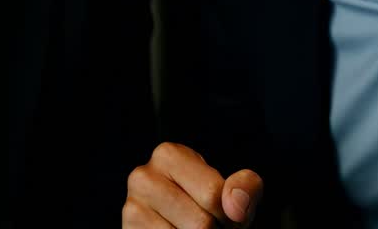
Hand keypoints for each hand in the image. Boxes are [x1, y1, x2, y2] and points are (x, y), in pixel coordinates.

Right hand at [123, 143, 262, 227]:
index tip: (225, 214)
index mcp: (168, 155)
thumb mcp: (234, 191)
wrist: (179, 224)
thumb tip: (235, 208)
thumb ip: (246, 188)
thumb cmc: (209, 206)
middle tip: (210, 226)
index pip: (213, 195)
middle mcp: (142, 178)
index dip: (231, 215)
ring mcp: (131, 209)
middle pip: (201, 224)